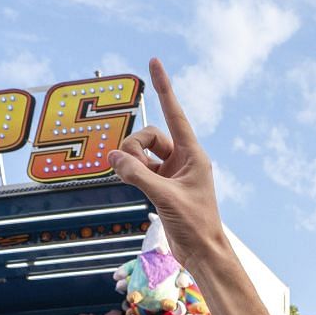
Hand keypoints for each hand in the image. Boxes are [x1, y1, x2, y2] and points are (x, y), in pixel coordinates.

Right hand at [109, 59, 227, 265]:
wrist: (202, 252)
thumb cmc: (195, 225)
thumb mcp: (165, 197)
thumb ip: (137, 175)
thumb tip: (113, 157)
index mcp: (193, 154)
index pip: (175, 113)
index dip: (164, 88)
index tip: (154, 62)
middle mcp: (183, 159)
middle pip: (150, 135)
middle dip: (134, 147)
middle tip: (128, 167)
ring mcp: (172, 172)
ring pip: (142, 152)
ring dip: (130, 160)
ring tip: (125, 176)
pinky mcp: (162, 185)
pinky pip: (139, 167)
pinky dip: (129, 170)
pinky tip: (122, 176)